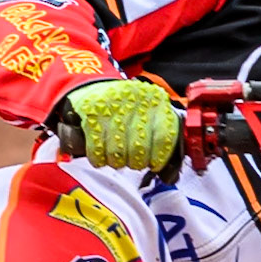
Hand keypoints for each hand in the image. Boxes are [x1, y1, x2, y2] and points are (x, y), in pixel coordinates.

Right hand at [61, 80, 178, 171]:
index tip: (155, 164)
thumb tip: (170, 176)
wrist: (95, 86)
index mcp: (156, 101)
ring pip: (117, 153)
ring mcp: (112, 106)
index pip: (164, 137)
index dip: (159, 157)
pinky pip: (96, 150)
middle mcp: (135, 100)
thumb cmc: (130, 108)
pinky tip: (101, 156)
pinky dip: (99, 159)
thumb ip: (164, 142)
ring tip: (117, 157)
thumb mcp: (152, 115)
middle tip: (133, 160)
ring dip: (117, 162)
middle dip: (136, 162)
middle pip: (139, 149)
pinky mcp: (90, 114)